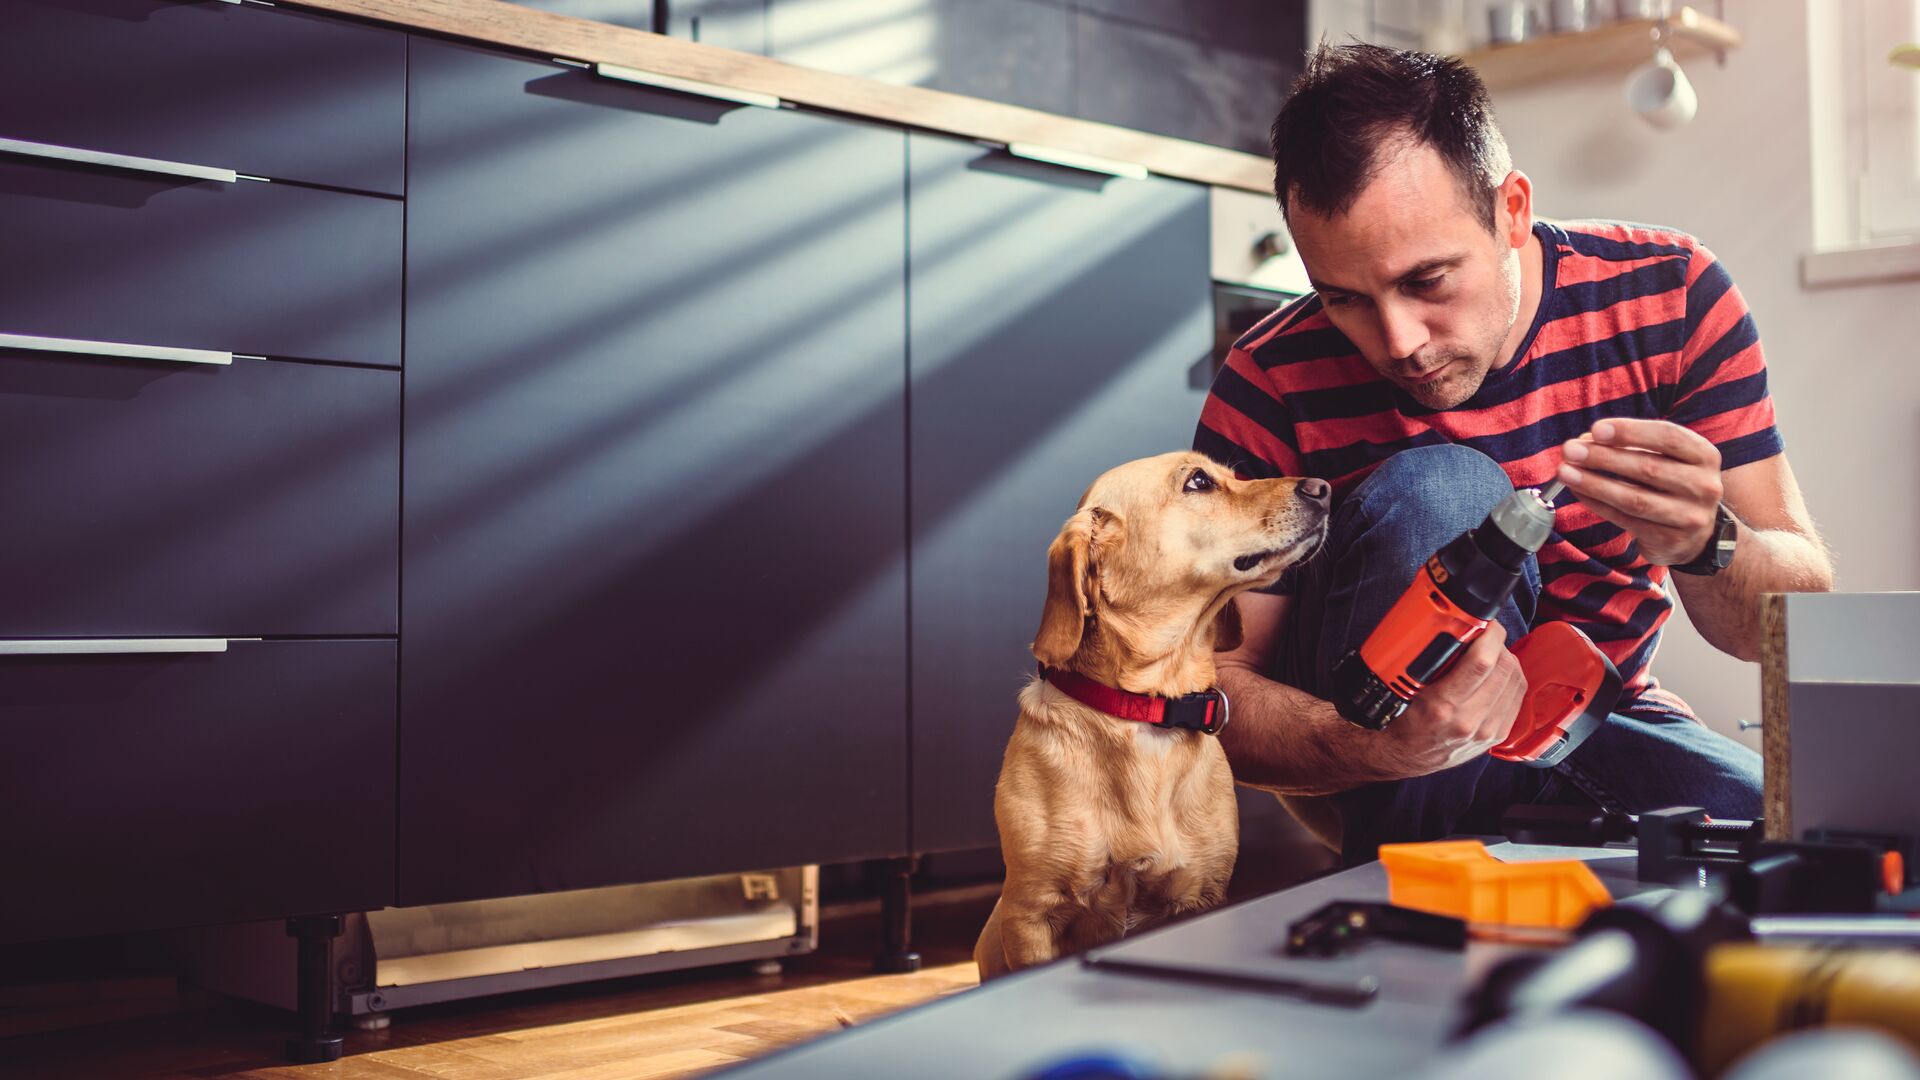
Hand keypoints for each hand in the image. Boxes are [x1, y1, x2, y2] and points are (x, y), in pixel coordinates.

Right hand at [1384, 621, 1526, 776]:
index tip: (1485, 624)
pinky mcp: (1497, 735)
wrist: (1405, 756)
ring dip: (1507, 660)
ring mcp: (1486, 730)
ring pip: (1516, 680)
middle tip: (1486, 636)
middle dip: (1498, 644)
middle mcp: (1468, 720)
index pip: (1482, 661)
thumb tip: (1460, 631)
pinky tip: (1498, 674)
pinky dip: (1511, 678)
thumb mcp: (1408, 687)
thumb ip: (1434, 660)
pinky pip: (1517, 697)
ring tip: (1490, 654)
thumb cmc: (1403, 720)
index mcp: (1442, 705)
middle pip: (1504, 668)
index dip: (1490, 635)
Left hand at [1557, 419, 1723, 565]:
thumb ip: (1631, 447)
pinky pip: (1625, 520)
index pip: (1668, 437)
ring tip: (1565, 472)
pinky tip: (1578, 492)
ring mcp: (1690, 516)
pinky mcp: (1670, 539)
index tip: (1596, 429)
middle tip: (1571, 450)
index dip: (1630, 432)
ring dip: (1594, 483)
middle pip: (1648, 467)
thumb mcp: (1666, 459)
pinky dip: (1597, 504)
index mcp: (1705, 456)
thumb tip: (1587, 440)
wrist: (1696, 535)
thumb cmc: (1671, 485)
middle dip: (1603, 457)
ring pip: (1634, 498)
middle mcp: (1703, 485)